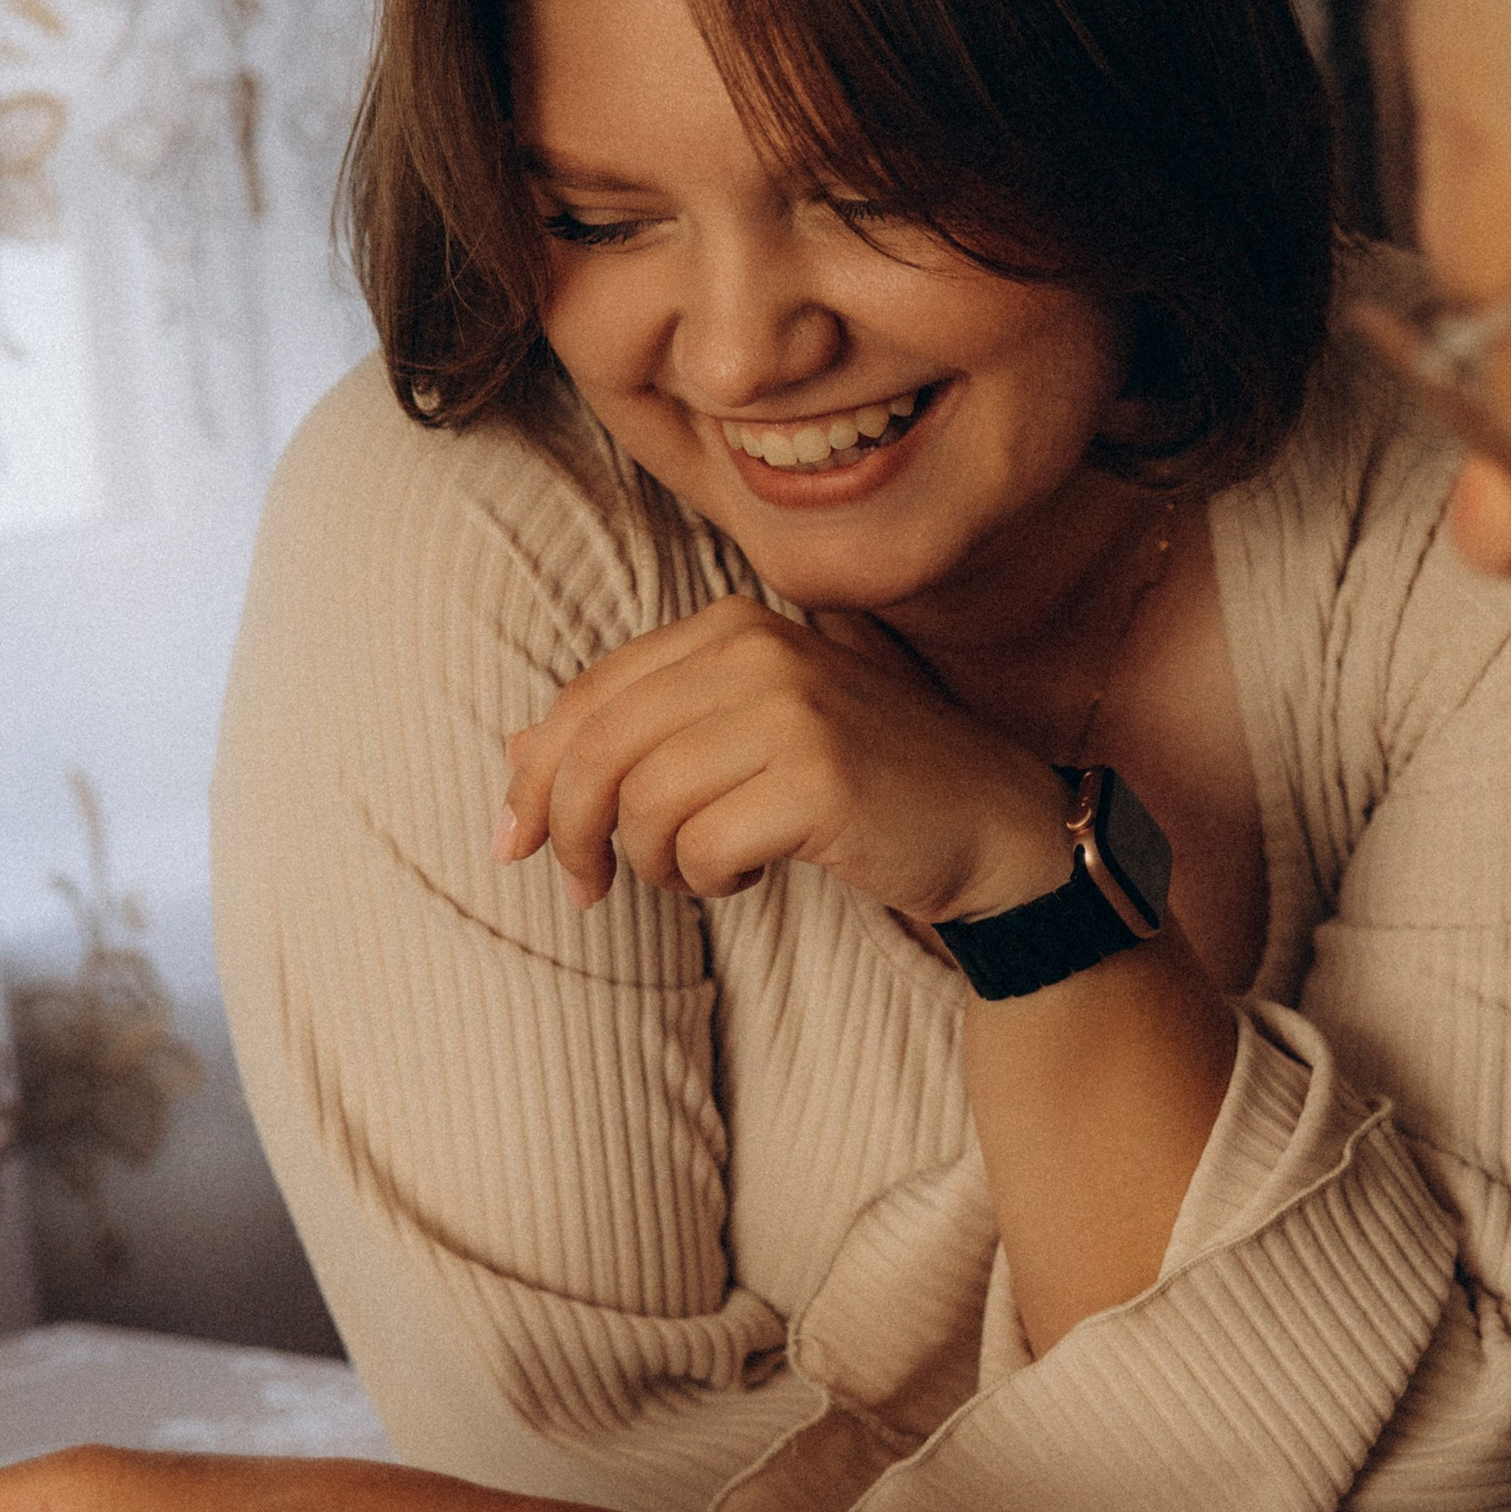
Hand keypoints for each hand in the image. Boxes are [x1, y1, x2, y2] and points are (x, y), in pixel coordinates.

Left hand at [496, 602, 1073, 926]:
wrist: (993, 822)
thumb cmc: (863, 782)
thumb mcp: (745, 737)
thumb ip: (643, 731)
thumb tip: (517, 755)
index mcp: (730, 625)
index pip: (588, 697)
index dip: (535, 775)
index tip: (517, 840)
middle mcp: (756, 649)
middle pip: (599, 749)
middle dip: (571, 831)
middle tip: (584, 886)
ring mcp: (791, 709)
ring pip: (643, 804)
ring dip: (655, 863)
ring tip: (701, 871)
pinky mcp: (819, 779)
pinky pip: (702, 847)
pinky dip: (710, 879)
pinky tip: (749, 874)